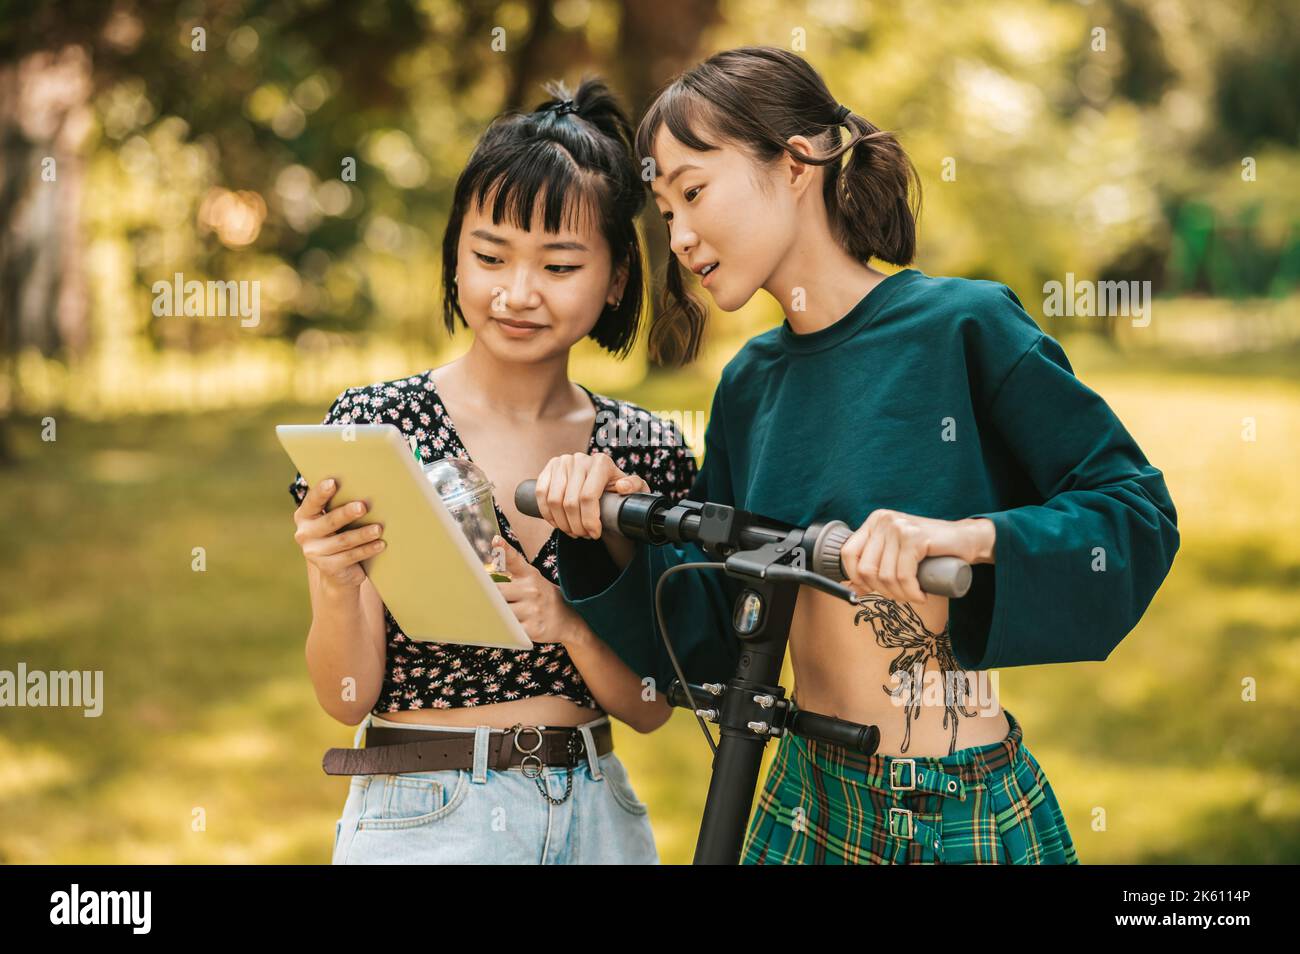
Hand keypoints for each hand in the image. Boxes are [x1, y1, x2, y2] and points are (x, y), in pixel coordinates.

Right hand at [292, 478, 385, 587]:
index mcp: (305, 516)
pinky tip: (380, 544)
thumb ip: (340, 505)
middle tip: (362, 507)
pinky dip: (367, 550)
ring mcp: (314, 552)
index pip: (312, 502)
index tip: (333, 482)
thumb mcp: (336, 520)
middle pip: (329, 522)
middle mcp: (305, 534)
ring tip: (378, 529)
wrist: (338, 571)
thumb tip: (365, 488)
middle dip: (346, 513)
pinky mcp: (327, 567)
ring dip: (362, 534)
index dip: (321, 492)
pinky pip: (350, 557)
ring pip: (343, 541)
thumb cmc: (340, 533)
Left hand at [493, 535, 579, 644]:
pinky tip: (502, 628)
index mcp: (530, 576)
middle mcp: (532, 590)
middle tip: (479, 600)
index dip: (505, 549)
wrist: (567, 620)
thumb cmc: (541, 597)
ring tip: (491, 616)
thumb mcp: (531, 578)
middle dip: (487, 597)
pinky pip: (508, 629)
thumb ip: (511, 568)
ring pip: (501, 612)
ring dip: (493, 614)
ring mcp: (533, 610)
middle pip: (497, 592)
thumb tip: (488, 557)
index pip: (515, 560)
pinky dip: (501, 629)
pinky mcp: (533, 629)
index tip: (496, 540)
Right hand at [533, 452, 649, 538]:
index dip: (588, 520)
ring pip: (553, 501)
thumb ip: (635, 486)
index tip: (594, 534)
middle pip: (569, 502)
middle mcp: (580, 459)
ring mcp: (562, 462)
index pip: (588, 497)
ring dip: (562, 523)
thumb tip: (622, 487)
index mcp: (601, 463)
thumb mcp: (635, 489)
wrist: (603, 482)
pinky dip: (547, 514)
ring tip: (573, 531)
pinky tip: (558, 524)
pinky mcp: (549, 468)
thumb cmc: (619, 489)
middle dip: (576, 526)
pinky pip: (541, 494)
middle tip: (584, 535)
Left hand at [839, 510, 994, 605]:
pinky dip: (911, 592)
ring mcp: (899, 527)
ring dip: (900, 595)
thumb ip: (875, 562)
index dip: (855, 578)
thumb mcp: (896, 552)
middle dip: (882, 591)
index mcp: (875, 521)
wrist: (966, 539)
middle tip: (900, 596)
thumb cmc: (931, 551)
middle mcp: (884, 520)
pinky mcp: (916, 537)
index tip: (870, 591)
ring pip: (886, 576)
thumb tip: (851, 587)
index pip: (847, 553)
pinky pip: (904, 576)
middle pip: (866, 568)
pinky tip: (921, 595)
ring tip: (913, 596)